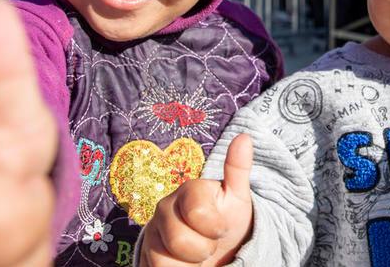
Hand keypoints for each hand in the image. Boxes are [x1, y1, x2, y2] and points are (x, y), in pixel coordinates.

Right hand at [139, 134, 254, 266]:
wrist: (215, 250)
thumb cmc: (226, 220)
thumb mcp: (237, 197)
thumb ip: (238, 169)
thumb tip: (245, 137)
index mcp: (188, 190)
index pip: (197, 212)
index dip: (216, 227)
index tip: (222, 228)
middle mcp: (164, 207)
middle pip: (179, 240)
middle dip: (203, 248)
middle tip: (209, 243)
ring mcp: (151, 231)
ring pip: (166, 259)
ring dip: (191, 263)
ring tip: (197, 254)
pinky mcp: (144, 253)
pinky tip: (185, 264)